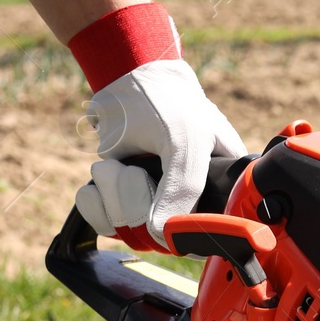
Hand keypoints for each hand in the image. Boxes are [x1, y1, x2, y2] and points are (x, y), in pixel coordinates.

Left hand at [73, 60, 244, 251]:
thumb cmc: (166, 102)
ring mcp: (157, 205)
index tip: (165, 221)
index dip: (187, 235)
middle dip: (135, 205)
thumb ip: (183, 188)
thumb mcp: (183, 142)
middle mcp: (192, 203)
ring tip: (115, 166)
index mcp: (224, 190)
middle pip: (164, 240)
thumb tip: (164, 235)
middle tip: (133, 171)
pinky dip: (95, 203)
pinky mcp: (125, 202)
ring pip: (132, 234)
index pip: (213, 236)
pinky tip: (103, 177)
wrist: (124, 79)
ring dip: (111, 197)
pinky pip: (107, 225)